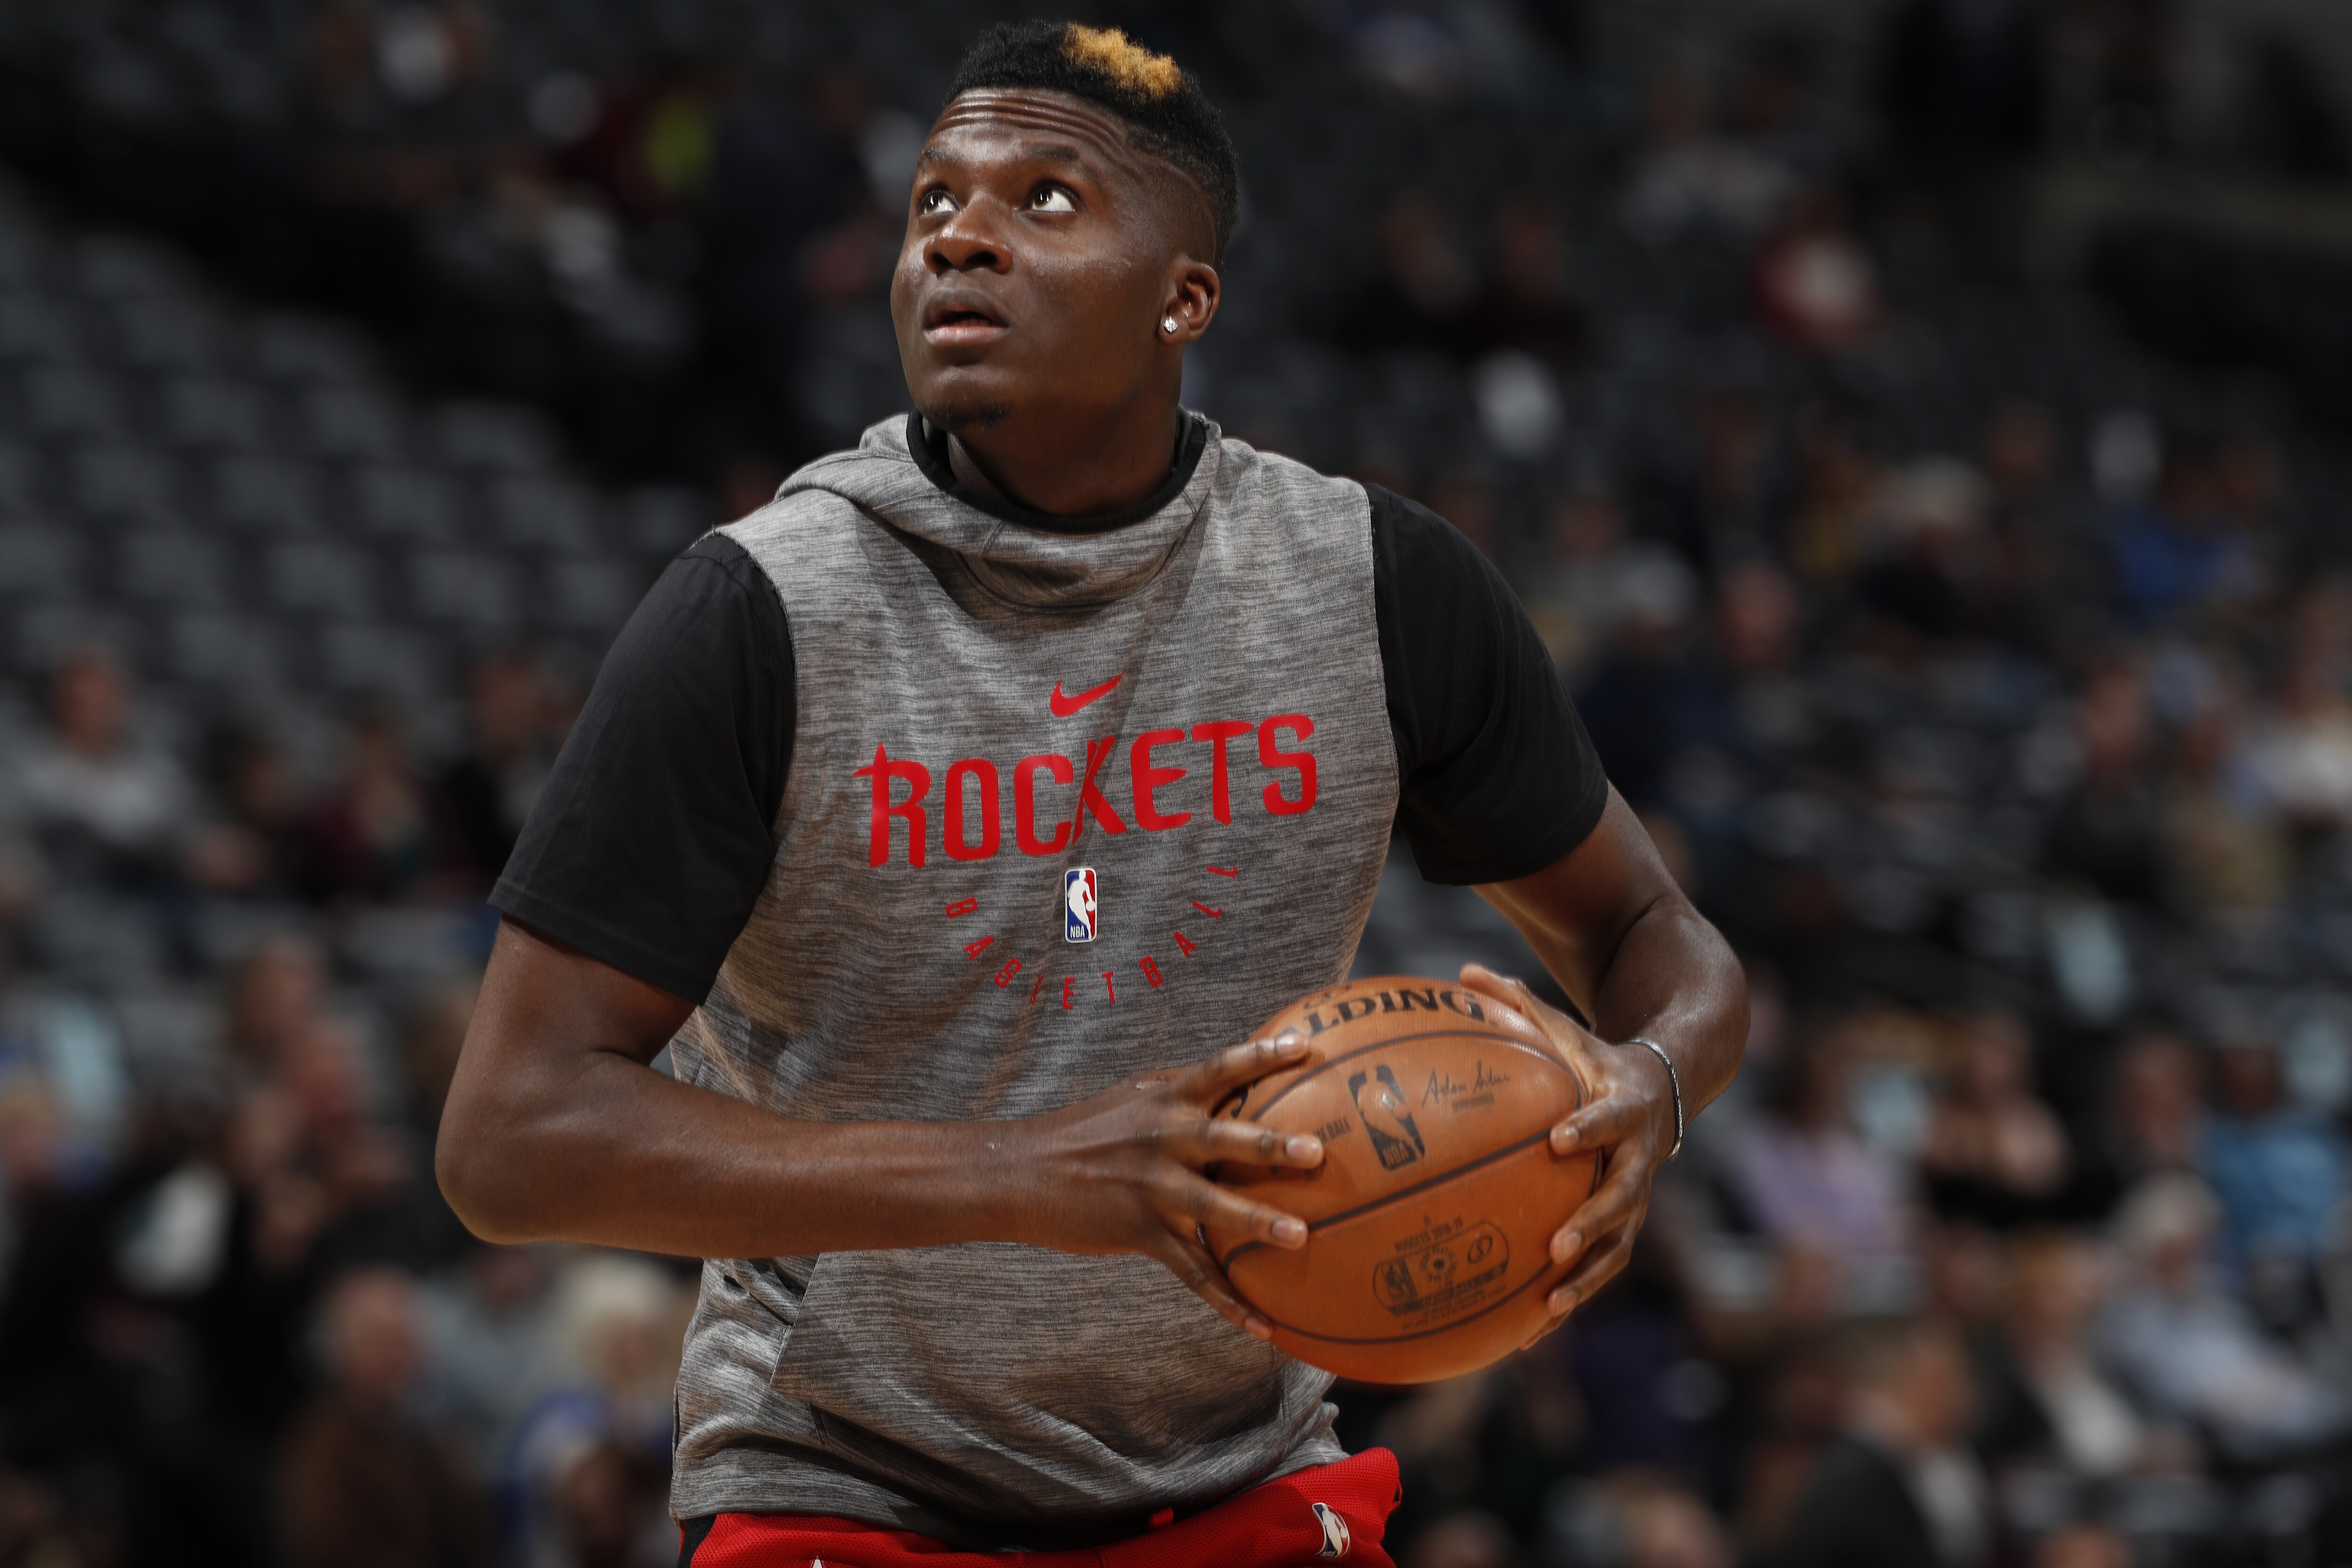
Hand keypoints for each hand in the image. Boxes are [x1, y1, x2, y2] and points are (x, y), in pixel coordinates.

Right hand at [1006, 1035, 1325, 1338]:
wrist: (1021, 1173)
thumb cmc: (1083, 1130)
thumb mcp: (1129, 1096)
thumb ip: (1179, 1088)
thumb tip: (1233, 1074)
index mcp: (1164, 1099)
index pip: (1219, 1069)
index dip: (1261, 1054)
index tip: (1304, 1045)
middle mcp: (1161, 1139)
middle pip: (1222, 1138)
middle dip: (1269, 1145)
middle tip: (1316, 1151)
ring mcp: (1151, 1187)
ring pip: (1211, 1207)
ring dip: (1257, 1222)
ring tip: (1301, 1236)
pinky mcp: (1140, 1231)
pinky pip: (1191, 1271)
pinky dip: (1228, 1300)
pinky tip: (1263, 1324)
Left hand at [1457, 964, 1676, 1346]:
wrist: (1663, 1089)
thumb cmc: (1595, 1059)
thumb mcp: (1567, 1029)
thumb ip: (1519, 1005)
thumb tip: (1463, 973)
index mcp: (1622, 1107)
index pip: (1609, 1119)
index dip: (1588, 1129)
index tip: (1559, 1142)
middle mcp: (1637, 1158)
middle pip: (1623, 1196)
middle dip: (1593, 1222)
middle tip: (1557, 1244)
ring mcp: (1635, 1198)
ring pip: (1618, 1246)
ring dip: (1586, 1279)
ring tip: (1549, 1309)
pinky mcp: (1626, 1226)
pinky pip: (1602, 1269)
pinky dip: (1572, 1297)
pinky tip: (1529, 1332)